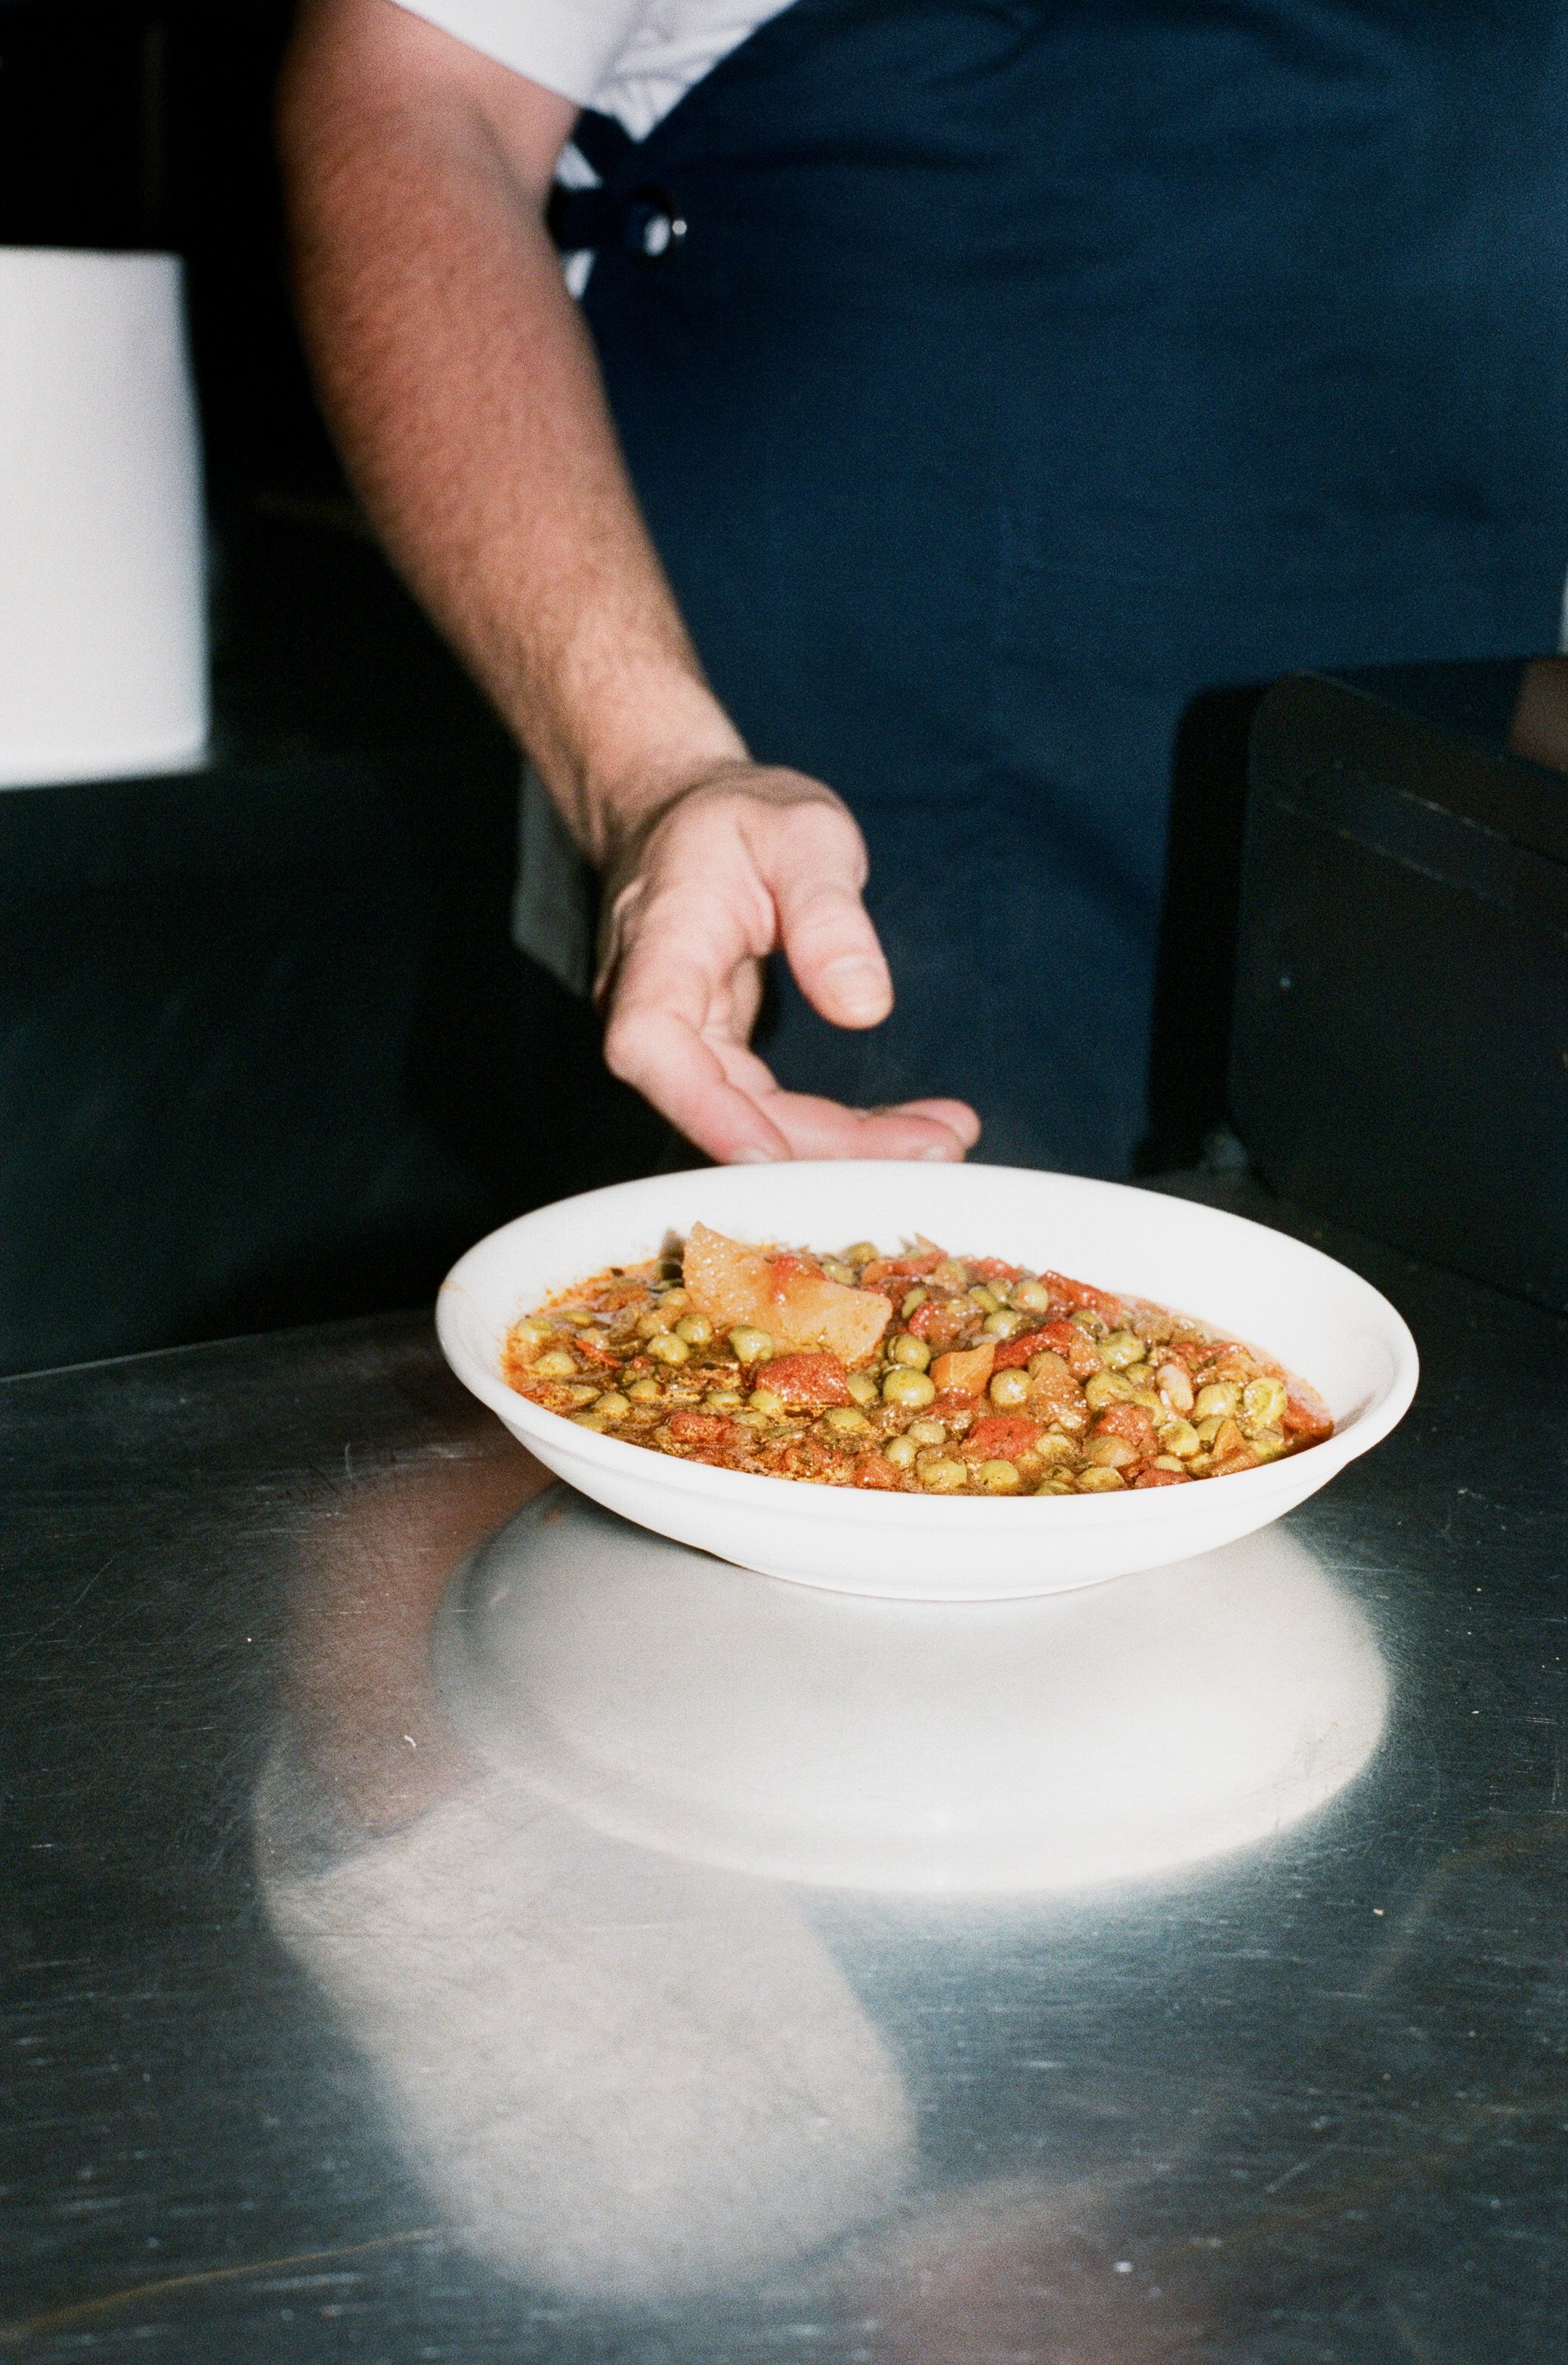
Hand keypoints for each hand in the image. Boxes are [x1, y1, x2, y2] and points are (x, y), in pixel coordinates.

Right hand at [596, 764, 980, 1164]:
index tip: (771, 1154)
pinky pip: (770, 1106)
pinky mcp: (716, 1052)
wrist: (686, 811)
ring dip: (842, 1145)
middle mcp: (654, 1004)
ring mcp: (683, 1036)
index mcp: (660, 942)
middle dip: (822, 1142)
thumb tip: (863, 1008)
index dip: (704, 1107)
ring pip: (751, 1117)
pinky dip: (837, 1126)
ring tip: (941, 1140)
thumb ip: (829, 914)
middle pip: (719, 1101)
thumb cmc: (740, 813)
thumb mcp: (803, 833)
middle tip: (933, 1148)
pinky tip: (907, 1130)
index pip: (650, 1041)